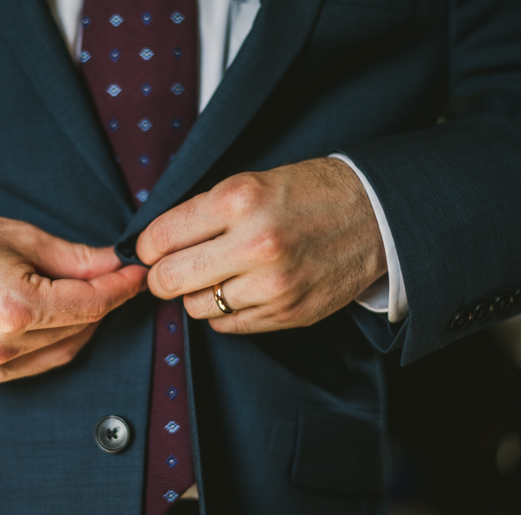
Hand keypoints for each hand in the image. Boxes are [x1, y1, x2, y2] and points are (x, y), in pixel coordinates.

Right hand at [0, 204, 146, 384]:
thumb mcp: (21, 237)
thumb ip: (76, 258)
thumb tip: (116, 264)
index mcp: (14, 306)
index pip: (90, 304)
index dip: (121, 288)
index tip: (137, 274)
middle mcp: (3, 345)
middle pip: (81, 328)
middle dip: (105, 302)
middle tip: (115, 277)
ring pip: (64, 351)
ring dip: (84, 324)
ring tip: (86, 294)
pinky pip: (37, 363)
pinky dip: (56, 342)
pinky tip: (58, 318)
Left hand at [135, 158, 385, 333]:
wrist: (374, 216)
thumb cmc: (305, 195)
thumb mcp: (249, 183)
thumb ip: (200, 214)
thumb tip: (152, 246)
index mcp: (239, 201)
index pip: (159, 238)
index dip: (146, 247)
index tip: (150, 250)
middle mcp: (254, 244)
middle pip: (169, 280)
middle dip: (161, 276)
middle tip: (169, 270)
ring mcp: (273, 284)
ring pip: (196, 307)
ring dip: (197, 294)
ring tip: (217, 275)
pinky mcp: (287, 313)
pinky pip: (227, 325)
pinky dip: (224, 311)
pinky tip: (240, 289)